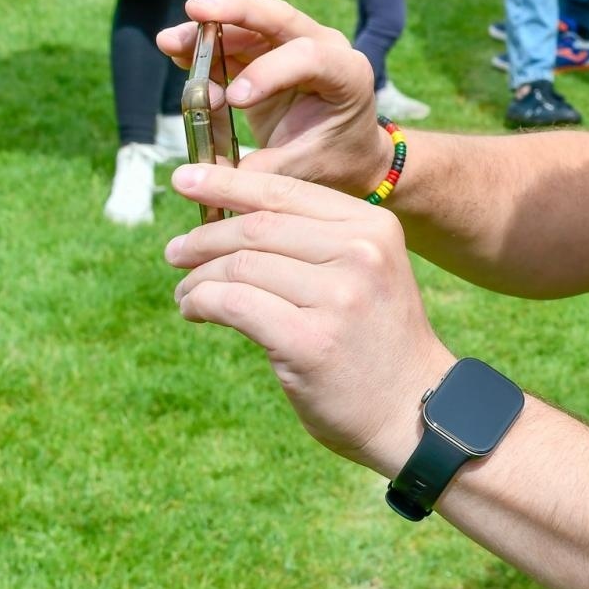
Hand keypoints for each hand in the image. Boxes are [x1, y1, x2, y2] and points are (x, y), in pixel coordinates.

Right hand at [157, 0, 388, 196]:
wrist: (345, 151)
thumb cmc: (333, 156)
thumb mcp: (306, 166)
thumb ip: (264, 170)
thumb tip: (214, 177)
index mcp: (347, 73)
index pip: (309, 56)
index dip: (268, 72)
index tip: (234, 100)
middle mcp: (325, 47)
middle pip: (278, 17)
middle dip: (235, 10)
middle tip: (195, 10)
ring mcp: (295, 43)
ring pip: (248, 24)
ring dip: (206, 30)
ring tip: (169, 43)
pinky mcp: (269, 51)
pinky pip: (234, 40)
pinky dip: (205, 45)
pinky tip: (176, 51)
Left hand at [167, 163, 453, 474]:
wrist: (412, 409)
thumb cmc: (376, 343)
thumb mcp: (366, 273)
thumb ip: (316, 242)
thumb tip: (229, 218)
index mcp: (374, 228)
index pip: (287, 192)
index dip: (227, 183)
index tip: (184, 179)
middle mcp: (360, 253)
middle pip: (257, 227)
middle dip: (204, 238)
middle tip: (176, 253)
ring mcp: (337, 296)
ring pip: (239, 266)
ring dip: (199, 279)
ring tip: (187, 293)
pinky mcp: (308, 340)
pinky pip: (233, 304)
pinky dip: (201, 302)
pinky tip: (194, 311)